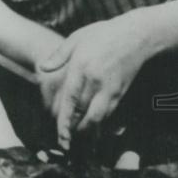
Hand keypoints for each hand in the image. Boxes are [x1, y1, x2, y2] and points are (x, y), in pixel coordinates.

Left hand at [36, 16, 150, 150]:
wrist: (136, 36)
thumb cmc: (103, 34)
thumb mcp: (77, 38)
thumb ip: (59, 55)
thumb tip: (42, 67)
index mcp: (82, 66)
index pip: (70, 98)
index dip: (64, 118)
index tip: (59, 132)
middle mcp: (96, 80)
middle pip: (82, 112)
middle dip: (72, 129)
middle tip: (64, 142)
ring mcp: (110, 88)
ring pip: (97, 117)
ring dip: (86, 130)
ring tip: (76, 138)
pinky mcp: (121, 92)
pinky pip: (108, 113)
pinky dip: (99, 123)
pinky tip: (91, 127)